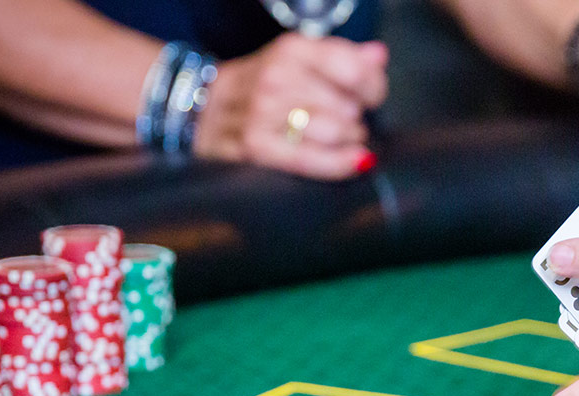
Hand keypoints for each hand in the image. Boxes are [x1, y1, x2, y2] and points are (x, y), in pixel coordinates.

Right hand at [195, 33, 387, 179]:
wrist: (200, 108)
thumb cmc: (259, 86)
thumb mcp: (297, 60)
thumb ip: (342, 58)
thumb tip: (378, 56)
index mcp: (292, 50)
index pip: (355, 69)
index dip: (374, 87)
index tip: (371, 96)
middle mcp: (276, 76)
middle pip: (348, 105)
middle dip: (356, 117)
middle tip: (347, 120)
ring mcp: (262, 112)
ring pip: (334, 132)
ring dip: (347, 140)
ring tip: (341, 138)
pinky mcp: (254, 146)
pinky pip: (310, 159)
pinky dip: (338, 163)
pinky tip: (354, 161)